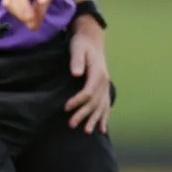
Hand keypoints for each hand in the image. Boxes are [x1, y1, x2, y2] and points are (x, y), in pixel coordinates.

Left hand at [65, 16, 111, 132]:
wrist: (92, 39)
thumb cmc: (81, 43)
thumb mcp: (77, 48)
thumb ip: (77, 60)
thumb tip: (76, 73)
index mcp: (98, 73)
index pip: (88, 91)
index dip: (77, 101)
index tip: (66, 107)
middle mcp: (104, 81)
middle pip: (94, 102)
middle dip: (84, 114)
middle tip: (71, 124)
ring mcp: (105, 86)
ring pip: (101, 106)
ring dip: (94, 119)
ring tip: (87, 132)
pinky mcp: (103, 88)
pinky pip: (106, 105)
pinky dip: (104, 118)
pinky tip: (102, 129)